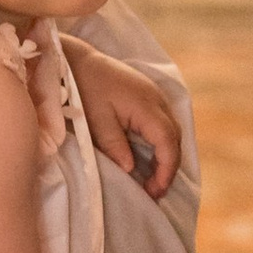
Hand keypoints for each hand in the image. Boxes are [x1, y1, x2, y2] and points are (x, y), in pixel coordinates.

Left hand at [64, 40, 181, 197]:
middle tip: (154, 191)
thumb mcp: (96, 122)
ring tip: (153, 178)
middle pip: (175, 137)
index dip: (166, 170)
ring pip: (172, 130)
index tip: (155, 191)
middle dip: (168, 167)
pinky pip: (164, 122)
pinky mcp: (149, 95)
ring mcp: (155, 96)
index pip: (168, 142)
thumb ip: (115, 146)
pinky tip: (150, 156)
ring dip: (166, 155)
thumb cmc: (85, 90)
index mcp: (147, 106)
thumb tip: (131, 170)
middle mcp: (158, 99)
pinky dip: (161, 142)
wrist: (78, 61)